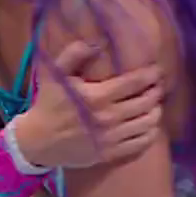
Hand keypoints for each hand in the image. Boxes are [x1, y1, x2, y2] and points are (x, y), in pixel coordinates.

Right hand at [10, 40, 163, 169]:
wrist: (38, 141)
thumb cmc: (49, 104)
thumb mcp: (55, 75)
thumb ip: (73, 55)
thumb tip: (95, 43)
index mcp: (97, 96)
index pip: (135, 82)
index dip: (151, 75)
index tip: (157, 70)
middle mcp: (108, 117)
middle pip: (146, 102)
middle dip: (156, 91)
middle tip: (157, 86)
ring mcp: (111, 138)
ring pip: (148, 123)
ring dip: (156, 111)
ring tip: (154, 104)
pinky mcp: (111, 153)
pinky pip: (141, 143)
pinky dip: (151, 133)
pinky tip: (149, 125)